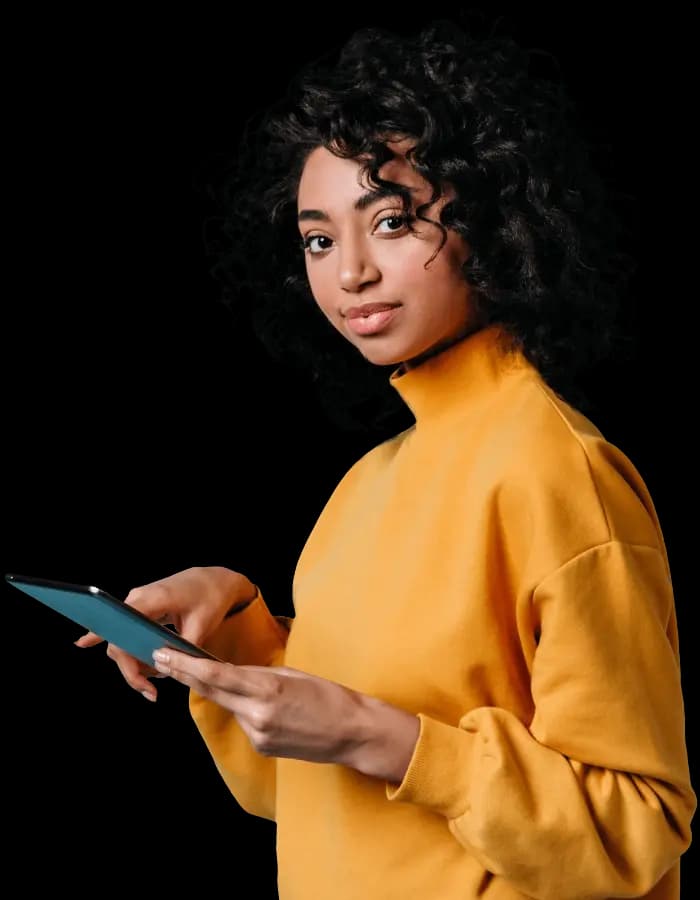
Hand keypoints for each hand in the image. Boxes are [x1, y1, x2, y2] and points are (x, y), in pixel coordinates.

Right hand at [74, 566, 256, 700]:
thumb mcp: (202, 626)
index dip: (124, 659)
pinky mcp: (141, 609)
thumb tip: (166, 670)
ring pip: (122, 640)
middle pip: (118, 641)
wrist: (215, 580)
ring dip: (134, 663)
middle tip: (150, 692)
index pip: (124, 632)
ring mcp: (137, 603)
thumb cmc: (210, 599)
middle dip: (131, 670)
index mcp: (151, 599)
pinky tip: (142, 670)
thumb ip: (182, 649)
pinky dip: (135, 653)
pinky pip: (129, 634)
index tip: (134, 680)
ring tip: (155, 681)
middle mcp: (137, 599)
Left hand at [152, 648, 419, 782]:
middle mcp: (257, 713)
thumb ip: (258, 675)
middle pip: (211, 690)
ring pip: (229, 706)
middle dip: (184, 673)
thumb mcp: (292, 673)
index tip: (165, 652)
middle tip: (162, 656)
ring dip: (226, 691)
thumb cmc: (329, 695)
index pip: (215, 674)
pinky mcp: (261, 746)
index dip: (186, 664)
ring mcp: (258, 733)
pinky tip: (272, 708)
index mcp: (266, 687)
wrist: (353, 731)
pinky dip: (247, 709)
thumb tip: (231, 675)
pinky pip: (245, 721)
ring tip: (247, 679)